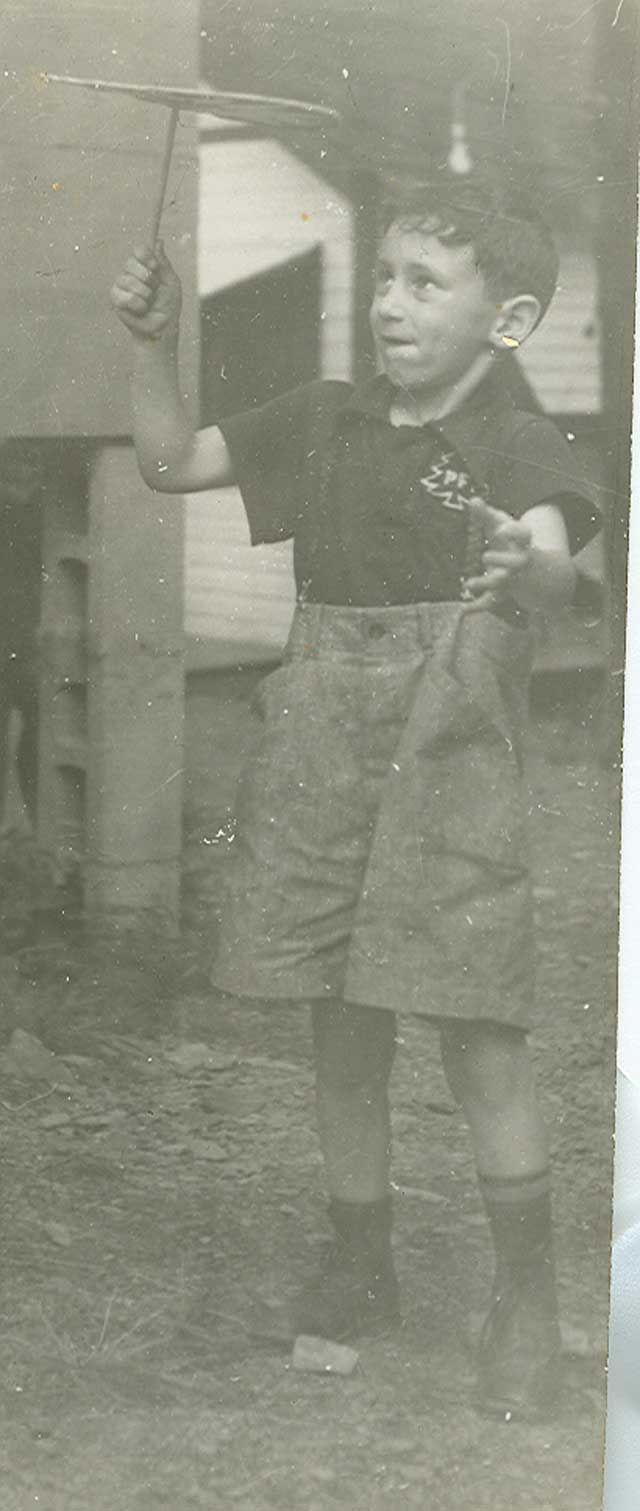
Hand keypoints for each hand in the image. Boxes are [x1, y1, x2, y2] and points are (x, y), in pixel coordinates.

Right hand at [110, 242, 181, 340]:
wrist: (164, 327)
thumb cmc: (168, 305)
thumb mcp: (171, 281)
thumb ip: (163, 262)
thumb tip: (159, 241)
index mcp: (144, 266)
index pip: (138, 250)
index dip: (145, 256)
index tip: (155, 267)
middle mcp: (130, 273)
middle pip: (130, 263)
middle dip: (147, 278)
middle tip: (154, 289)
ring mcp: (120, 286)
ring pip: (128, 280)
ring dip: (145, 294)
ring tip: (149, 302)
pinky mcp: (116, 300)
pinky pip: (125, 297)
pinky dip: (138, 305)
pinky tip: (141, 310)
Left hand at [461, 496, 532, 611]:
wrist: (542, 576)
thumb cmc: (513, 543)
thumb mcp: (503, 527)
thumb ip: (487, 515)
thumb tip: (473, 500)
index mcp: (522, 543)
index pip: (523, 535)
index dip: (513, 532)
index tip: (501, 530)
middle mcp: (520, 561)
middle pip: (516, 562)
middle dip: (501, 560)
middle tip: (485, 556)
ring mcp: (514, 579)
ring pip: (503, 583)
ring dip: (486, 584)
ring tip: (469, 584)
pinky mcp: (505, 593)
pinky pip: (493, 601)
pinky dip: (479, 606)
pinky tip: (464, 609)